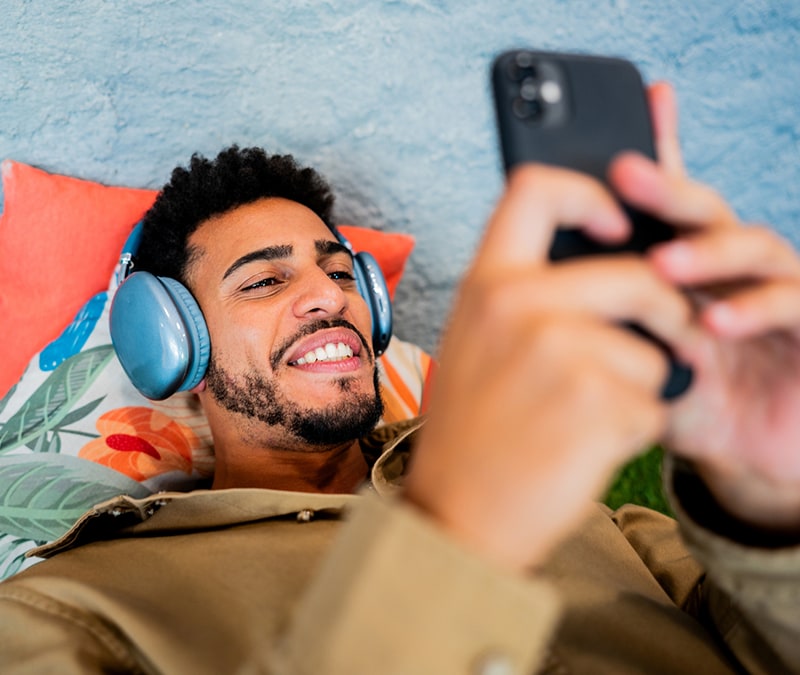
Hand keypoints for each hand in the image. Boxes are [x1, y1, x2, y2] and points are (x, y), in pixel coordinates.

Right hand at [403, 136, 698, 570]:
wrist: (454, 515)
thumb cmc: (468, 434)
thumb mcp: (474, 342)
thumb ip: (521, 295)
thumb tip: (603, 260)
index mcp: (485, 285)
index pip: (536, 190)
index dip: (589, 194)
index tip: (618, 225)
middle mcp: (519, 306)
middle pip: (638, 275)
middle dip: (668, 309)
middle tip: (668, 336)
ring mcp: (558, 353)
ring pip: (652, 352)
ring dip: (639, 388)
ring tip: (585, 417)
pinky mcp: (596, 404)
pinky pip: (654, 403)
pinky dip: (636, 428)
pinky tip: (587, 446)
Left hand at [610, 83, 799, 530]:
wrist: (743, 457)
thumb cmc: (686, 399)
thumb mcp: (634, 359)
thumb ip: (605, 322)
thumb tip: (541, 292)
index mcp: (684, 268)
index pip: (669, 205)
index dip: (659, 154)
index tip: (636, 112)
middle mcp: (728, 271)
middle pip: (705, 212)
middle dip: (669, 189)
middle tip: (627, 176)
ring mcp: (774, 294)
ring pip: (753, 246)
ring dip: (708, 250)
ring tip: (662, 265)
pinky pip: (795, 302)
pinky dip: (757, 307)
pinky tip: (717, 319)